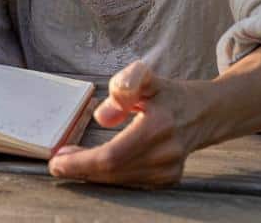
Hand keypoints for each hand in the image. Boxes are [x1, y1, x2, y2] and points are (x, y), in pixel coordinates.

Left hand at [48, 60, 205, 188]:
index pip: (112, 155)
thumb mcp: (147, 78)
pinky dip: (109, 176)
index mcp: (158, 126)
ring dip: (92, 174)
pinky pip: (130, 182)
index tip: (57, 161)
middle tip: (59, 162)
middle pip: (112, 172)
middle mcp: (166, 154)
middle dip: (81, 169)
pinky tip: (95, 166)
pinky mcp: (168, 179)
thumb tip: (102, 117)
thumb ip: (125, 84)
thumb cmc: (168, 94)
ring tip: (73, 161)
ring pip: (120, 181)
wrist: (204, 113)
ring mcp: (169, 170)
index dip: (81, 162)